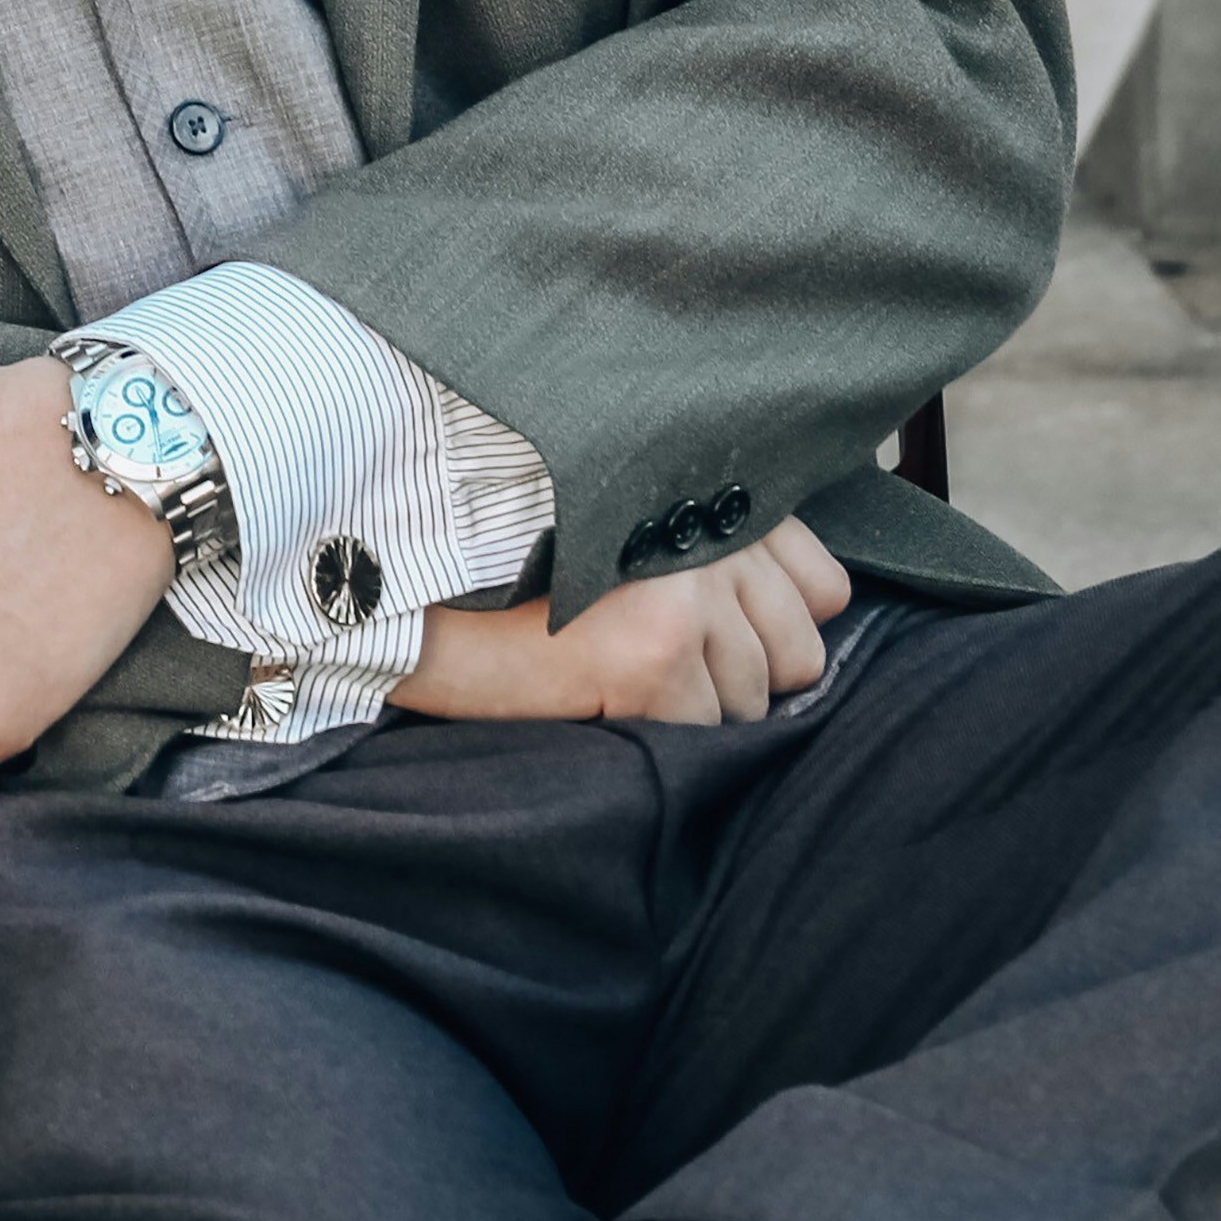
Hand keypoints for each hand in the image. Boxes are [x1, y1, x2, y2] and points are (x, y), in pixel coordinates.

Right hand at [390, 517, 849, 725]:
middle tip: (646, 652)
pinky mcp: (654, 649)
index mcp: (706, 490)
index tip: (699, 624)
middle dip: (733, 673)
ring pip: (752, 699)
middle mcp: (709, 529)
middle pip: (797, 654)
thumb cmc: (502, 556)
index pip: (823, 586)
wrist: (396, 574)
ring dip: (693, 706)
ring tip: (614, 669)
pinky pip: (700, 731)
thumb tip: (806, 625)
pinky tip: (595, 690)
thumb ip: (712, 548)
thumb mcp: (622, 526)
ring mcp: (687, 589)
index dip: (772, 623)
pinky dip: (653, 731)